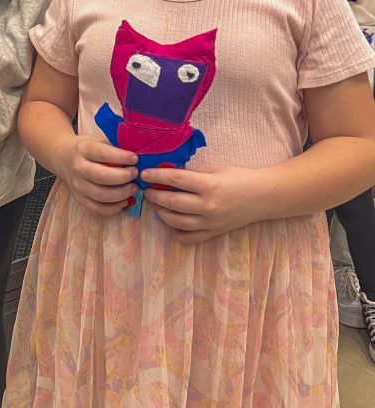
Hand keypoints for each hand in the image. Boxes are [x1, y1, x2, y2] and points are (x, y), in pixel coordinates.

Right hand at [59, 137, 137, 216]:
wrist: (62, 157)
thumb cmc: (86, 148)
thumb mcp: (96, 140)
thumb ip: (112, 146)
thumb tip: (136, 155)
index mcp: (83, 149)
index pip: (102, 154)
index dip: (121, 157)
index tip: (135, 158)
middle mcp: (78, 168)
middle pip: (102, 176)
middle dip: (123, 177)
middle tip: (135, 174)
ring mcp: (77, 185)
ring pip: (100, 195)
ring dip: (121, 194)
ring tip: (133, 188)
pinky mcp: (79, 198)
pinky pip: (96, 208)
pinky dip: (113, 208)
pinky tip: (124, 202)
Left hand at [142, 165, 266, 242]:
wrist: (263, 197)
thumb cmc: (239, 178)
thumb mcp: (215, 169)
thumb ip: (192, 173)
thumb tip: (168, 174)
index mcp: (209, 185)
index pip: (176, 179)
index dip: (157, 175)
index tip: (145, 174)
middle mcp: (208, 206)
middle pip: (172, 202)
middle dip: (155, 196)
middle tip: (148, 190)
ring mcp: (210, 222)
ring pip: (176, 222)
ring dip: (162, 213)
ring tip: (157, 205)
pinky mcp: (213, 233)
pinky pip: (189, 237)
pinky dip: (176, 231)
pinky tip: (172, 222)